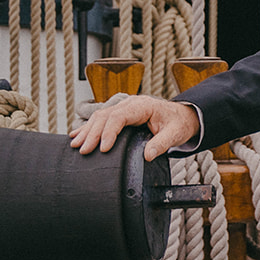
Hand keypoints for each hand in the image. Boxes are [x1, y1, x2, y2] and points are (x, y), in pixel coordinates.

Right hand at [68, 96, 200, 161]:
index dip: (108, 132)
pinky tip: (76, 136)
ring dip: (87, 130)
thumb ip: (162, 144)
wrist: (183, 116)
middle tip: (83, 150)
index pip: (119, 116)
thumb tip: (147, 156)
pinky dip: (89, 127)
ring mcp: (125, 107)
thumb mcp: (176, 134)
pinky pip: (102, 118)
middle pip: (105, 116)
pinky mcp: (121, 113)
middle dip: (92, 133)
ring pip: (100, 116)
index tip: (103, 148)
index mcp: (143, 106)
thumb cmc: (179, 124)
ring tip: (76, 145)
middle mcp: (131, 104)